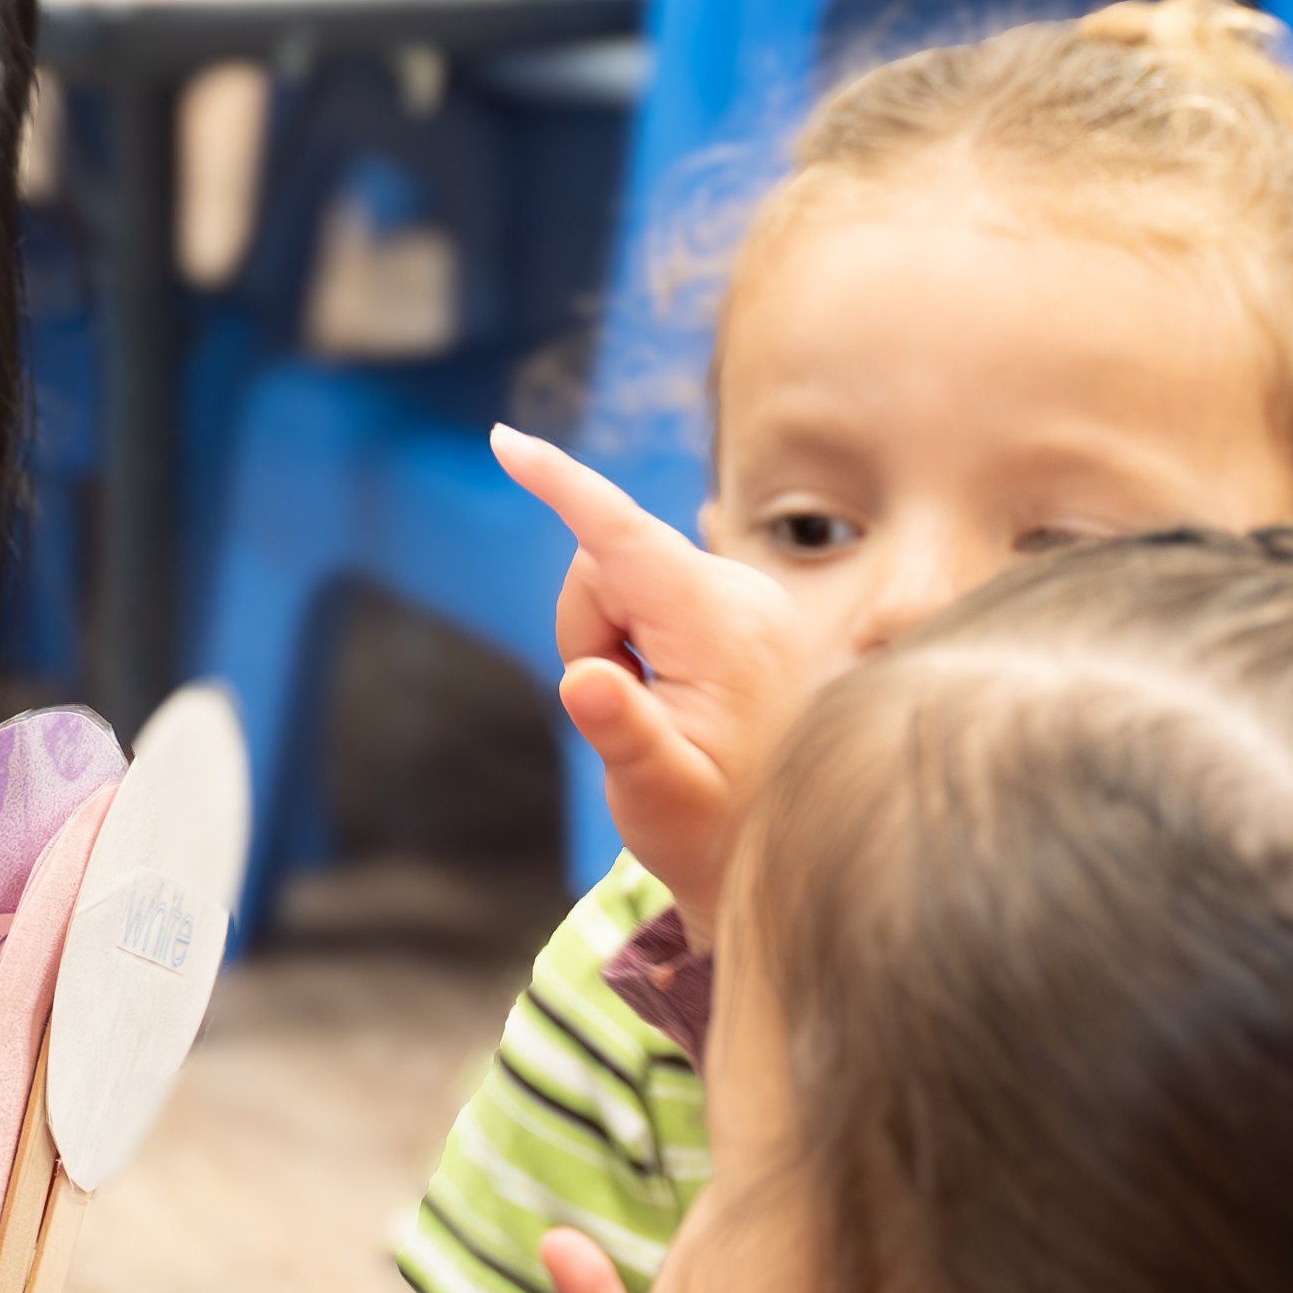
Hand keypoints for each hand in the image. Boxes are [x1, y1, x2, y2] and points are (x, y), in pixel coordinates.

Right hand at [491, 423, 837, 902]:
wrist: (787, 849)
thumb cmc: (713, 829)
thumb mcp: (659, 796)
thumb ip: (624, 733)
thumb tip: (586, 683)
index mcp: (720, 627)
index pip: (624, 537)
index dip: (562, 485)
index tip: (505, 444)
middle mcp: (742, 593)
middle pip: (607, 564)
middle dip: (587, 629)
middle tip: (619, 709)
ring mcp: (746, 596)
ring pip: (623, 579)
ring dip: (612, 641)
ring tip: (655, 711)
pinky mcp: (741, 606)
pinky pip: (653, 594)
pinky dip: (638, 639)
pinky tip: (670, 692)